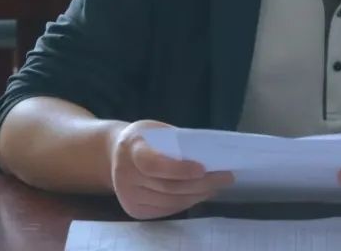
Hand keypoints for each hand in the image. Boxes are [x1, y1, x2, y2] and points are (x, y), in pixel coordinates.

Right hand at [109, 120, 234, 219]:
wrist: (115, 153)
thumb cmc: (144, 138)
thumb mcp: (156, 130)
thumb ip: (176, 142)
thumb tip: (209, 154)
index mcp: (131, 150)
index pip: (154, 165)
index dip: (179, 169)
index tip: (203, 169)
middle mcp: (126, 176)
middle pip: (168, 187)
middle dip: (201, 184)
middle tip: (225, 177)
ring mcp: (129, 196)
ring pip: (170, 201)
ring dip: (197, 195)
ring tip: (217, 186)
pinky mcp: (134, 210)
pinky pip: (166, 210)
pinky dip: (186, 202)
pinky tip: (201, 194)